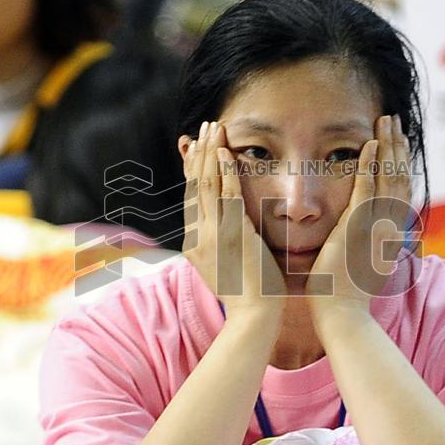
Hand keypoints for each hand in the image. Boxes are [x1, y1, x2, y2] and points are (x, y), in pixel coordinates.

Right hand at [182, 121, 285, 321]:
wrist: (253, 316)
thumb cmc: (247, 295)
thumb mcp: (223, 268)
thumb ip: (218, 247)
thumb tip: (219, 233)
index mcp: (195, 242)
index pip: (191, 196)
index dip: (192, 169)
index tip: (192, 146)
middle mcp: (197, 234)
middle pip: (194, 184)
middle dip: (199, 153)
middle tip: (203, 127)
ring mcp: (212, 234)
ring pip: (207, 184)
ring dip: (210, 153)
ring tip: (213, 128)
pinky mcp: (231, 233)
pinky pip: (227, 195)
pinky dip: (225, 171)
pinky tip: (225, 152)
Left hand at [307, 114, 412, 322]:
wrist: (341, 316)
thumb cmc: (342, 296)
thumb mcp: (360, 263)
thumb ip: (362, 243)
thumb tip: (358, 233)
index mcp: (389, 234)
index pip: (399, 191)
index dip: (400, 164)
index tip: (397, 142)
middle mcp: (389, 227)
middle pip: (400, 178)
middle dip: (397, 147)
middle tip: (394, 121)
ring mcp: (375, 227)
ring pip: (388, 178)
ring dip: (388, 148)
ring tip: (386, 122)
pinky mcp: (358, 229)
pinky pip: (366, 191)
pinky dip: (370, 166)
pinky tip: (369, 145)